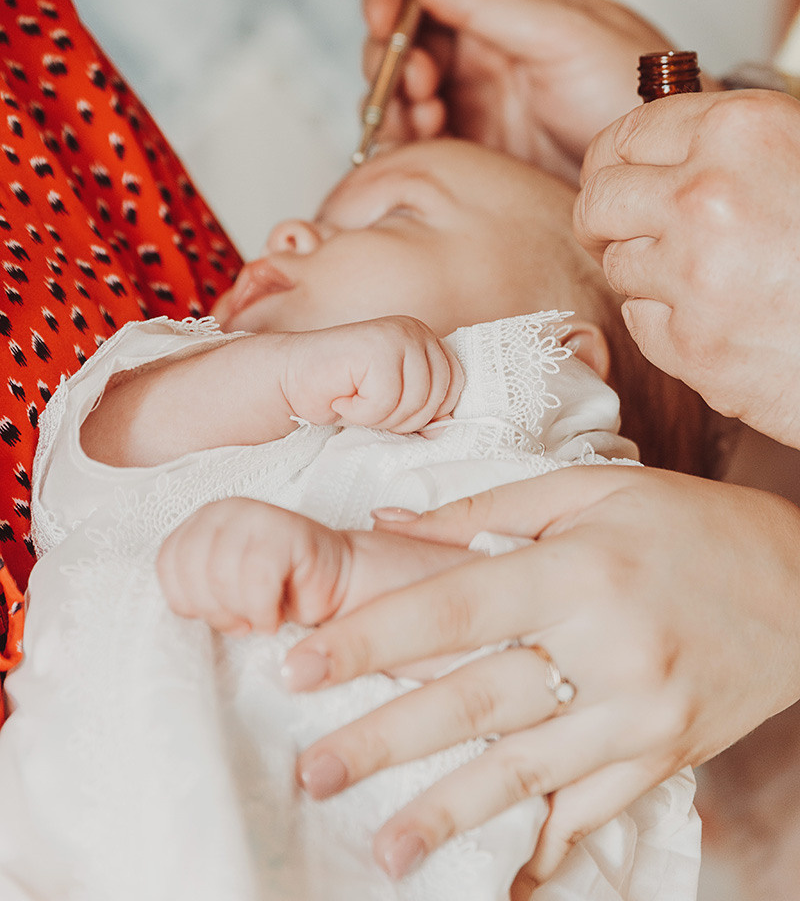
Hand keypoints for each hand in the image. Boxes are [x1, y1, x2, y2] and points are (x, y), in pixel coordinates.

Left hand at [157, 496, 351, 634]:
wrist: (334, 586)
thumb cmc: (274, 597)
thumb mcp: (223, 598)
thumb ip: (196, 596)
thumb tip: (172, 617)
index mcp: (199, 523)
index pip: (167, 564)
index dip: (189, 603)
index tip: (217, 617)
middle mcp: (223, 510)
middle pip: (192, 572)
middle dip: (216, 611)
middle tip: (242, 623)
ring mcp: (256, 514)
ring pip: (221, 575)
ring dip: (242, 613)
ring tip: (261, 617)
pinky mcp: (289, 529)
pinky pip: (257, 577)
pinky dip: (264, 610)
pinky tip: (276, 615)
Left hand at [280, 466, 799, 888]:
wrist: (799, 581)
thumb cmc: (685, 522)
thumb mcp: (590, 489)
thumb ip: (485, 508)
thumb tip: (389, 523)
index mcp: (578, 570)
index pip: (453, 608)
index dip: (371, 639)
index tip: (300, 666)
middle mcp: (607, 648)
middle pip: (476, 701)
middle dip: (385, 741)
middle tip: (313, 771)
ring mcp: (639, 714)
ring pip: (527, 772)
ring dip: (449, 813)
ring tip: (384, 848)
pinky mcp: (664, 756)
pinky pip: (594, 810)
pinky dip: (543, 846)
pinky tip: (497, 876)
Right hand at [281, 316, 462, 432]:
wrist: (289, 378)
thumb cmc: (339, 391)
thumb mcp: (392, 402)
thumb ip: (422, 408)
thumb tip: (447, 428)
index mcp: (424, 339)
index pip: (455, 383)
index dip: (429, 410)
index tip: (394, 412)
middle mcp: (414, 330)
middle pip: (437, 397)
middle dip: (402, 419)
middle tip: (368, 410)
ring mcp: (397, 335)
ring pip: (415, 402)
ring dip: (379, 417)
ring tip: (354, 403)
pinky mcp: (376, 348)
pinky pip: (386, 401)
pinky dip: (360, 412)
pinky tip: (342, 398)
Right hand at [362, 0, 714, 181]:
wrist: (661, 165)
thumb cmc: (633, 88)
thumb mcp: (561, 33)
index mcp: (497, 8)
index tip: (382, 23)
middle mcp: (477, 54)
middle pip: (396, 46)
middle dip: (391, 65)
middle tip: (422, 88)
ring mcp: (472, 106)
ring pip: (397, 99)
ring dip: (395, 108)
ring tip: (429, 120)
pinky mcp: (470, 156)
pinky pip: (415, 147)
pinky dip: (405, 146)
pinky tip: (429, 147)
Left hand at [575, 88, 799, 446]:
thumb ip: (737, 147)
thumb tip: (667, 145)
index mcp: (741, 132)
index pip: (627, 134)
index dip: (616, 161)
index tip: (621, 178)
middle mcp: (706, 195)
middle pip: (598, 199)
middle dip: (606, 218)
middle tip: (625, 231)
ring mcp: (694, 275)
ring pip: (618, 263)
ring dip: (647, 273)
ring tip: (706, 280)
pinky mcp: (692, 345)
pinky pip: (641, 322)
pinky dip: (668, 324)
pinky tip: (720, 320)